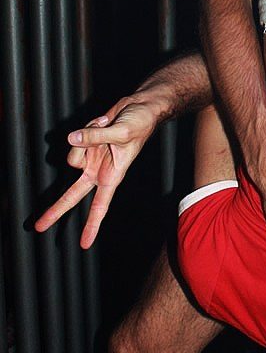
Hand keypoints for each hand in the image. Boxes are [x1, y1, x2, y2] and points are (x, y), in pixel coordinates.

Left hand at [34, 97, 160, 247]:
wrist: (141, 108)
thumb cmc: (141, 124)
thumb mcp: (121, 132)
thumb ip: (94, 138)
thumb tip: (71, 139)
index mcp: (113, 175)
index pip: (100, 205)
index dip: (92, 225)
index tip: (84, 244)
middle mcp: (99, 169)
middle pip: (73, 194)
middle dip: (57, 209)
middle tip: (39, 226)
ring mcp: (91, 156)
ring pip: (71, 156)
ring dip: (84, 140)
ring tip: (103, 128)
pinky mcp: (87, 142)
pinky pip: (75, 138)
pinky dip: (86, 128)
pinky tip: (101, 122)